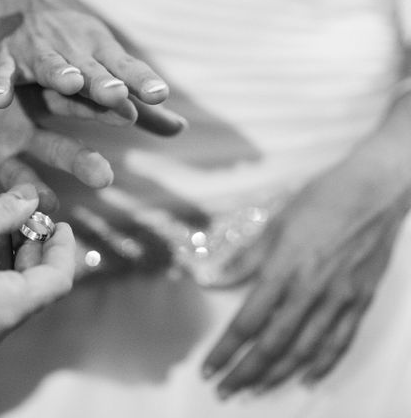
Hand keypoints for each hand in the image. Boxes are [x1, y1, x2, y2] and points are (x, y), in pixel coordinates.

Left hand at [0, 0, 112, 211]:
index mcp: (24, 96)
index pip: (64, 101)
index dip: (92, 105)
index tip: (123, 110)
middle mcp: (17, 130)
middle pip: (56, 149)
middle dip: (80, 162)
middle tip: (104, 176)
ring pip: (24, 180)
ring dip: (39, 194)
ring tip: (52, 207)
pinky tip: (6, 219)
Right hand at [0, 0, 169, 114]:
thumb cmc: (74, 41)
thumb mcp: (107, 65)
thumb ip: (139, 103)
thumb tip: (180, 130)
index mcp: (101, 53)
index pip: (126, 69)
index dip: (141, 81)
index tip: (159, 94)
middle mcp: (73, 51)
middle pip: (91, 69)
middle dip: (103, 82)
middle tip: (118, 94)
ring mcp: (37, 52)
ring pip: (49, 64)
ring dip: (59, 72)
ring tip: (71, 83)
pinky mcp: (3, 57)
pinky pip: (1, 71)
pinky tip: (0, 100)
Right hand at [0, 185, 74, 363]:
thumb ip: (5, 212)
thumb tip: (31, 199)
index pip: (55, 284)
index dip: (63, 249)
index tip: (59, 223)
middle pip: (30, 293)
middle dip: (33, 252)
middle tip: (28, 218)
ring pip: (4, 300)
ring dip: (8, 264)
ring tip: (0, 227)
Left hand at [202, 156, 410, 397]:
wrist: (372, 191)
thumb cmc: (319, 202)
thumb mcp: (273, 225)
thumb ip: (243, 259)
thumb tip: (210, 280)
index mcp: (282, 270)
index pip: (246, 323)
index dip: (225, 350)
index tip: (208, 368)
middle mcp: (309, 291)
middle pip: (272, 345)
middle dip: (245, 372)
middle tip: (225, 390)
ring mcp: (338, 299)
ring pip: (305, 351)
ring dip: (277, 375)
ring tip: (255, 390)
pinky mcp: (359, 300)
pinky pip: (340, 342)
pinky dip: (322, 364)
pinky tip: (306, 377)